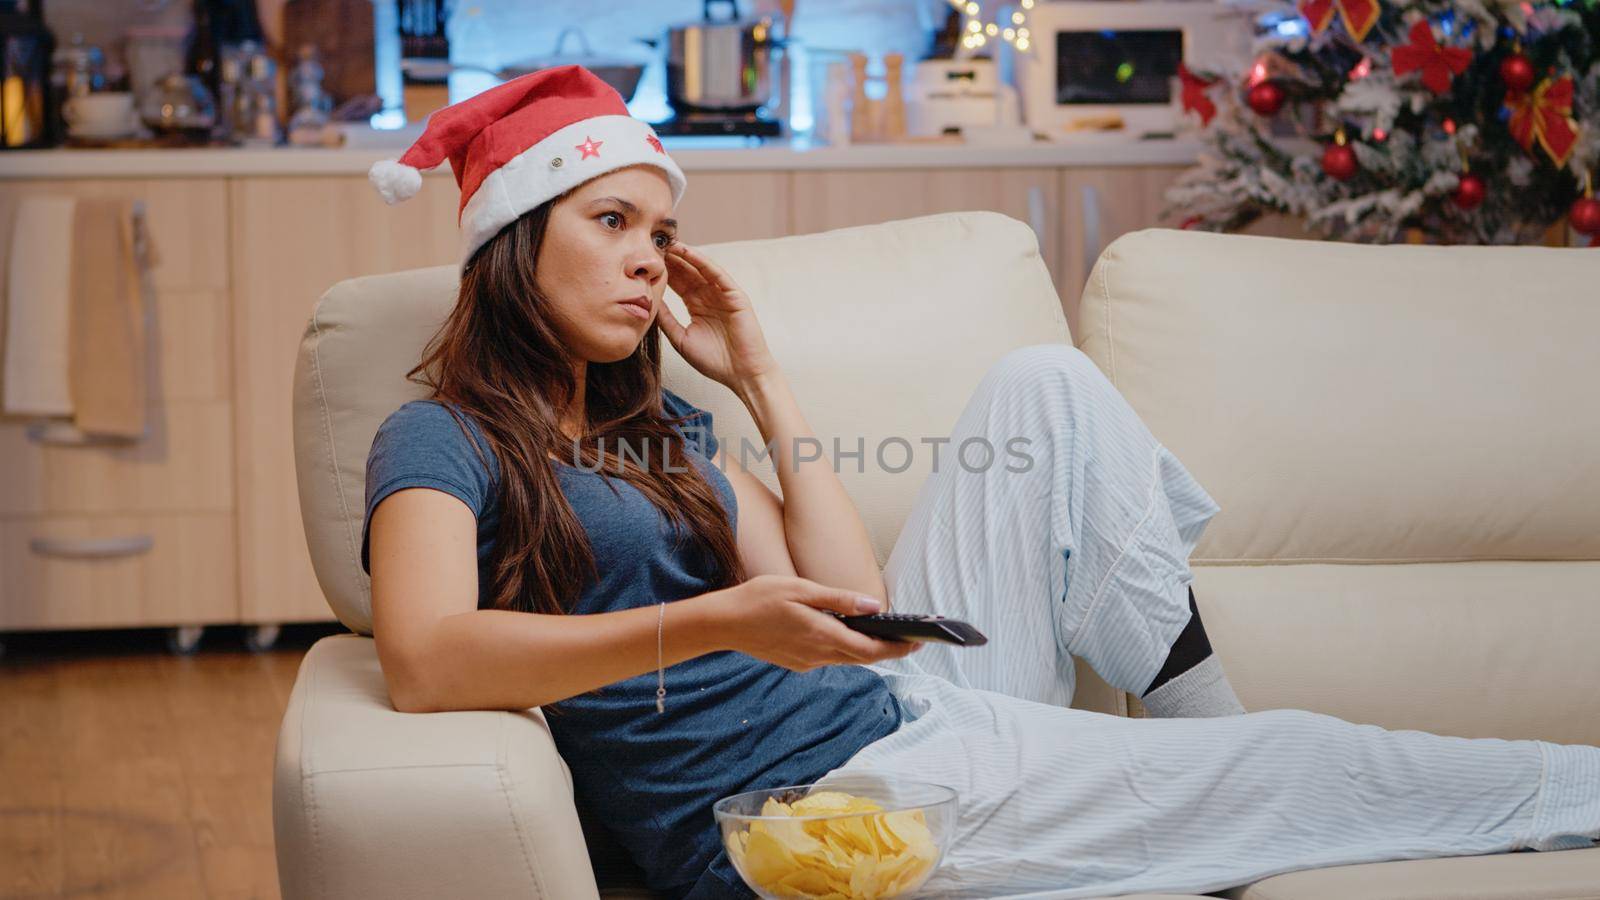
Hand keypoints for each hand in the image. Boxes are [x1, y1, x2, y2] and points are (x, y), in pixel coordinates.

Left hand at [659, 242, 778, 389]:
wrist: (741, 375)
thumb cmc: (714, 361)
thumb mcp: (681, 339)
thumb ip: (666, 320)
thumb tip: (649, 302)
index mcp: (697, 306)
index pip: (678, 284)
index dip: (664, 272)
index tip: (646, 261)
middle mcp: (709, 297)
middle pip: (687, 272)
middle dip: (671, 259)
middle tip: (653, 244)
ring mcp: (723, 295)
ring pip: (701, 269)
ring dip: (685, 255)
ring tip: (668, 243)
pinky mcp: (735, 296)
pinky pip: (717, 275)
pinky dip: (703, 262)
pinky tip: (688, 252)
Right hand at [707, 575, 922, 672]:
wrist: (723, 623)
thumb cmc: (759, 598)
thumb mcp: (801, 589)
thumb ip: (839, 599)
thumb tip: (874, 606)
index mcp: (822, 635)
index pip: (871, 650)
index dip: (898, 648)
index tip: (919, 642)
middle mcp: (818, 655)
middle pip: (863, 657)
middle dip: (889, 649)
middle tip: (911, 637)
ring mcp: (806, 662)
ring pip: (846, 658)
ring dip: (866, 648)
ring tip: (884, 633)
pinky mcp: (796, 663)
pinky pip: (828, 657)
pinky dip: (844, 647)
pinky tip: (845, 633)